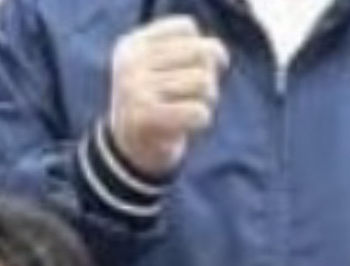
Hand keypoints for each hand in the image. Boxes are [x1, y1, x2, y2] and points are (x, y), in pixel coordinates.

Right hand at [107, 14, 229, 178]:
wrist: (131, 152)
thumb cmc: (157, 106)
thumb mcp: (162, 69)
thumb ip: (190, 52)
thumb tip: (219, 55)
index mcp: (134, 43)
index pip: (187, 28)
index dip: (202, 49)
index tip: (194, 70)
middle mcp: (132, 62)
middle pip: (200, 54)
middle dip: (209, 76)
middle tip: (195, 96)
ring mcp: (136, 89)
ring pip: (204, 83)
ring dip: (208, 100)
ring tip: (189, 110)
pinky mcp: (147, 118)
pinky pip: (199, 112)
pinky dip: (203, 120)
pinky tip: (188, 126)